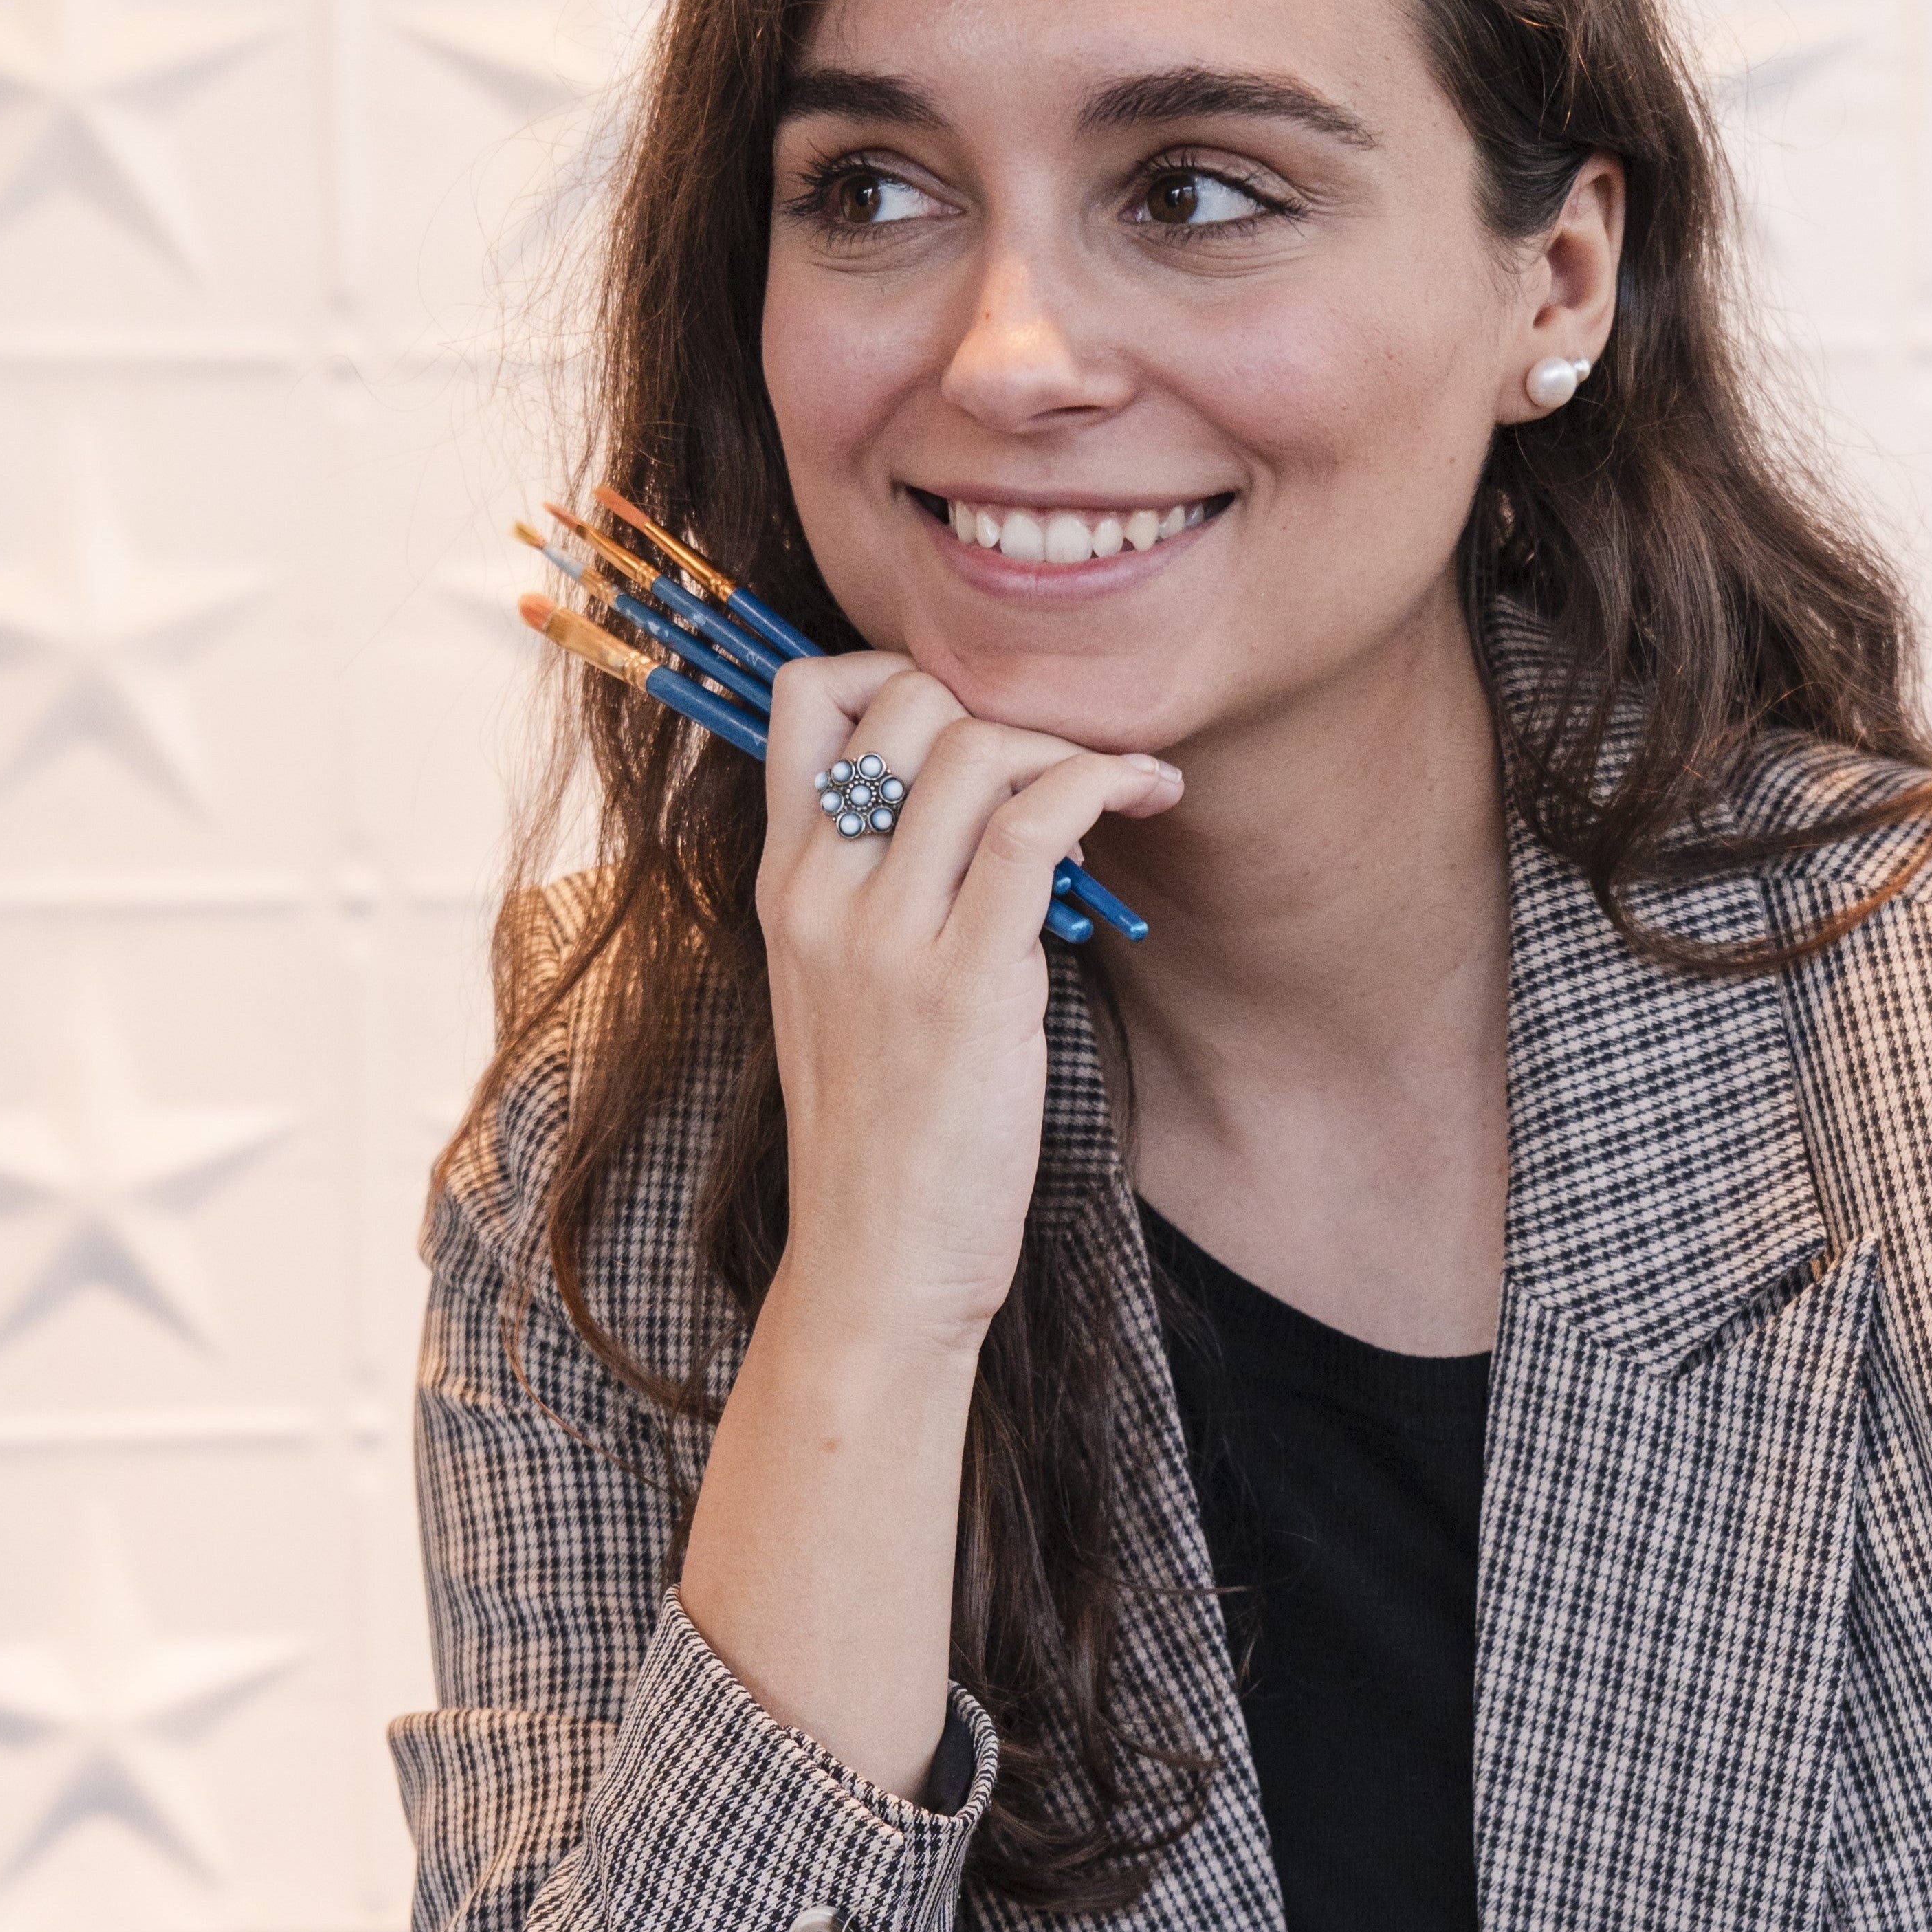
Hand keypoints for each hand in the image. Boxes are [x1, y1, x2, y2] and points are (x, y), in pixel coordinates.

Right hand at [755, 650, 1180, 1360]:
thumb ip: (877, 887)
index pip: (803, 695)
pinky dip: (1103, 782)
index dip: (897, 666)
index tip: (976, 718)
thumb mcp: (841, 988)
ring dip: (1067, 746)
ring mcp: (882, 938)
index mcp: (783, 883)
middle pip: (903, 699)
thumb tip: (975, 793)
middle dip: (1002, 707)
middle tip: (1061, 769)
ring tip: (1121, 788)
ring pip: (973, 749)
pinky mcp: (964, 986)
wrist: (875, 1265)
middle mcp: (818, 892)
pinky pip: (1031, 827)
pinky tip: (1148, 795)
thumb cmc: (882, 1132)